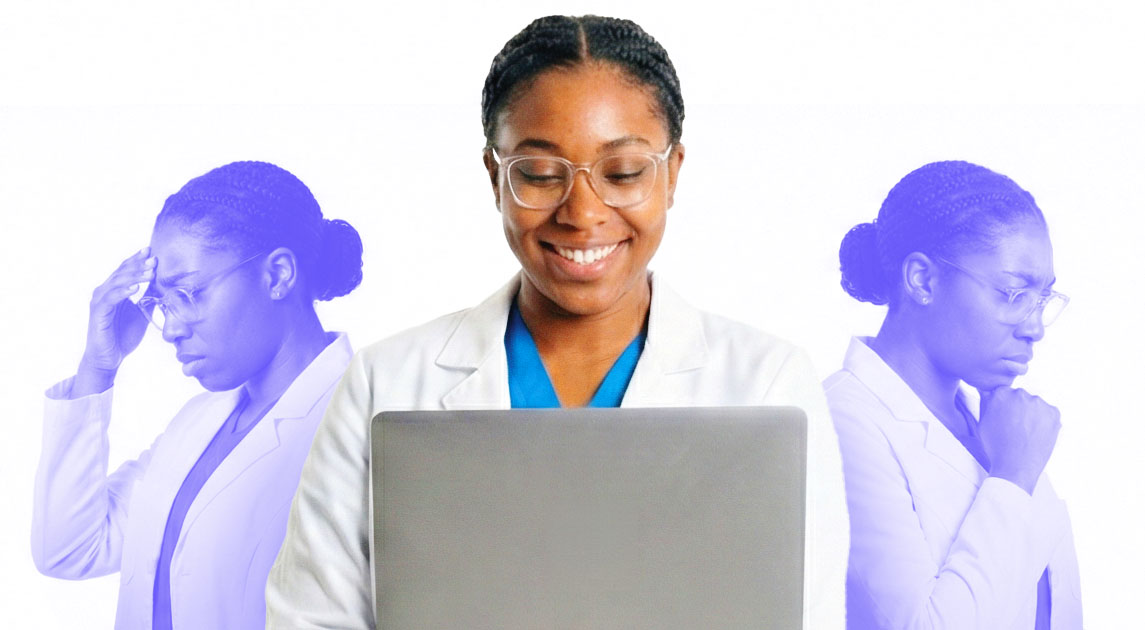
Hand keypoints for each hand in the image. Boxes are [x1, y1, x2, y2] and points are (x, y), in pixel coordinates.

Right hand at [72, 248, 155, 395]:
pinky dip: (122, 292)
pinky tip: (134, 289)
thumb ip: (148, 297)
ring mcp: (100, 301)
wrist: (109, 357)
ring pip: (116, 283)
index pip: (125, 270)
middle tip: (153, 258)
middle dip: (138, 264)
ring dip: (133, 276)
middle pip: (121, 273)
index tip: (151, 250)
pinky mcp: (98, 313)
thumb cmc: (123, 334)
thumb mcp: (141, 312)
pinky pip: (110, 299)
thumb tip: (162, 283)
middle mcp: (104, 292)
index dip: (137, 260)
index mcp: (114, 290)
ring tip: (149, 272)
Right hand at [977, 386, 1060, 494]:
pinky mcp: (1053, 413)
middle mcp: (1020, 394)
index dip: (1004, 406)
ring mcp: (1038, 403)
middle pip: (1020, 397)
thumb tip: (987, 391)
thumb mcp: (982, 422)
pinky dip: (1045, 421)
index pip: (1004, 392)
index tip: (1005, 417)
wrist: (1015, 466)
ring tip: (1026, 433)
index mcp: (1000, 393)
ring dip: (1032, 414)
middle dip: (1019, 408)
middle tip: (1015, 427)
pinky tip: (1036, 434)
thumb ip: (986, 402)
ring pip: (1035, 405)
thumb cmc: (997, 446)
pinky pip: (1049, 413)